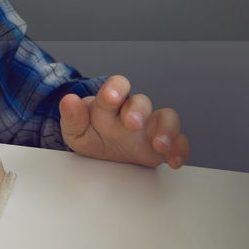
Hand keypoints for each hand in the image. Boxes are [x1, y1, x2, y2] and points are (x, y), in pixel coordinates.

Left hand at [58, 75, 189, 168]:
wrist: (106, 155)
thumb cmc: (94, 135)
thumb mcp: (76, 131)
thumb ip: (73, 118)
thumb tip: (69, 101)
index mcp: (110, 105)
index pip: (116, 86)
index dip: (115, 88)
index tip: (110, 97)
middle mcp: (133, 111)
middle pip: (141, 102)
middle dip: (138, 110)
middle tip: (132, 123)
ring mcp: (151, 126)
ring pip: (166, 117)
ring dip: (166, 130)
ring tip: (159, 145)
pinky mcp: (164, 143)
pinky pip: (179, 141)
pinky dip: (180, 150)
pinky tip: (174, 161)